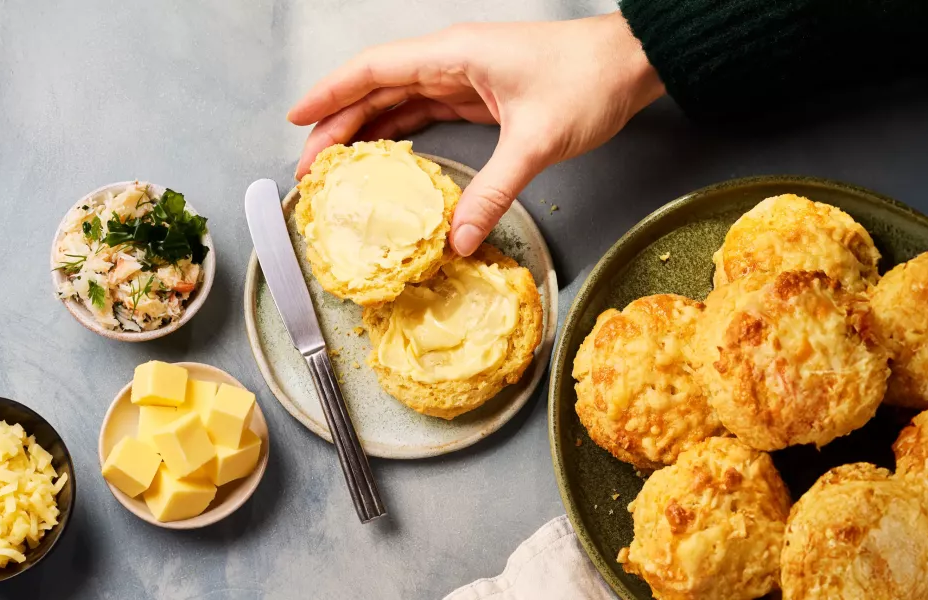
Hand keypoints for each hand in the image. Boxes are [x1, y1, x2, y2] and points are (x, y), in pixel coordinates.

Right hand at [287, 12, 664, 254]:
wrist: (632, 64)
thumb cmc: (588, 81)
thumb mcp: (537, 141)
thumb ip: (495, 190)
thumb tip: (461, 239)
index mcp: (454, 55)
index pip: (373, 71)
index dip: (330, 95)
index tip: (296, 120)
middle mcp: (450, 61)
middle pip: (376, 89)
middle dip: (338, 125)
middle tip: (309, 167)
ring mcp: (463, 77)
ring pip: (397, 101)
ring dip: (365, 131)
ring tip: (334, 168)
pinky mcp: (479, 96)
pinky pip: (424, 112)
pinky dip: (399, 135)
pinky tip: (384, 161)